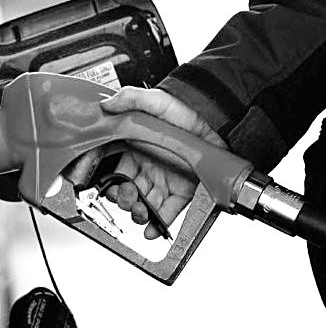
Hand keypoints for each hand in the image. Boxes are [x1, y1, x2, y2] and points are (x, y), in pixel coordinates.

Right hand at [100, 87, 225, 238]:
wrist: (219, 121)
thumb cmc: (189, 110)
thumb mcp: (157, 101)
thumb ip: (131, 99)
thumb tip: (107, 104)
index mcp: (136, 148)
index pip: (114, 170)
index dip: (108, 181)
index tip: (107, 186)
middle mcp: (148, 166)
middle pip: (127, 191)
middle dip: (123, 199)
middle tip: (128, 197)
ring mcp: (165, 180)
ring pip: (144, 203)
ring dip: (137, 213)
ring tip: (140, 212)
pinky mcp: (182, 191)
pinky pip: (167, 211)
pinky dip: (157, 223)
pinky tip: (151, 228)